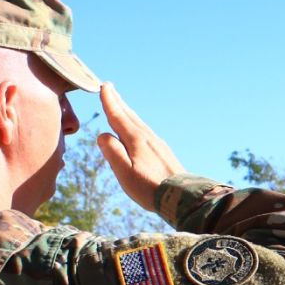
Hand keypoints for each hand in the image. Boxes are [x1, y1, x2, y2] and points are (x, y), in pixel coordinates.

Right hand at [96, 83, 185, 211]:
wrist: (182, 197)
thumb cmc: (149, 188)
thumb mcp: (125, 172)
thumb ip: (112, 152)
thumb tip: (102, 135)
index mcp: (136, 140)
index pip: (118, 117)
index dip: (110, 102)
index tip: (103, 87)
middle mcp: (148, 138)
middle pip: (129, 116)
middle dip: (118, 102)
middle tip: (109, 87)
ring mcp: (158, 144)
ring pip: (139, 123)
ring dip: (128, 112)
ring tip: (121, 106)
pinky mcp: (164, 152)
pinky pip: (146, 132)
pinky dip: (137, 125)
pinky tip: (138, 130)